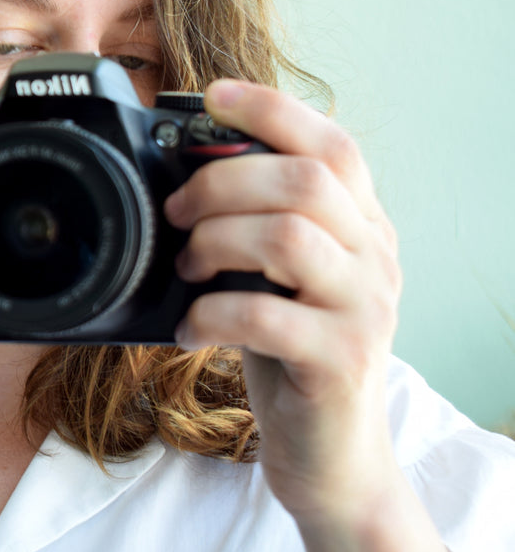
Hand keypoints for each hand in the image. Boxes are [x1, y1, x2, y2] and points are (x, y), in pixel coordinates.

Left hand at [162, 79, 404, 524]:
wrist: (331, 457)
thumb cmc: (290, 355)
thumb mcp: (276, 278)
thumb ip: (255, 228)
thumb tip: (182, 177)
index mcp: (361, 226)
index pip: (332, 144)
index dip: (272, 110)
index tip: (212, 95)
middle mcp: (375, 257)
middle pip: (303, 179)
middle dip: (221, 183)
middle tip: (177, 214)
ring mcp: (365, 309)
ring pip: (287, 236)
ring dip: (214, 242)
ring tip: (186, 270)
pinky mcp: (341, 361)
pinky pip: (266, 314)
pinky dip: (210, 314)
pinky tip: (190, 330)